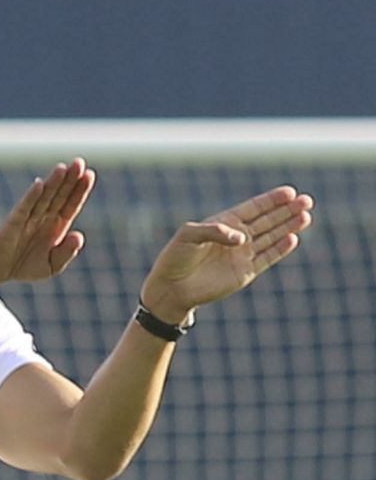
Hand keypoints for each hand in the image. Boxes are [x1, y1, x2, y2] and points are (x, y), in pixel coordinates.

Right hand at [0, 161, 95, 288]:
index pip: (70, 204)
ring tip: (63, 168)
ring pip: (43, 197)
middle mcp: (43, 217)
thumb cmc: (24, 266)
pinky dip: (31, 196)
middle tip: (79, 162)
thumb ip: (66, 252)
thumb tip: (79, 235)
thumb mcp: (52, 266)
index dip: (79, 190)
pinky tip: (39, 185)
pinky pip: (23, 207)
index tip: (90, 175)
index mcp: (56, 225)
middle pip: (59, 195)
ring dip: (52, 182)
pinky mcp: (12, 223)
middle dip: (69, 179)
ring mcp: (28, 218)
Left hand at [140, 187, 312, 322]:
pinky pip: (267, 258)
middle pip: (268, 220)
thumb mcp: (189, 235)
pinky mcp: (245, 272)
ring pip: (272, 237)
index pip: (254, 208)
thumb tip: (242, 238)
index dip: (272, 200)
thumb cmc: (176, 257)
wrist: (172, 287)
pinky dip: (280, 249)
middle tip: (307, 201)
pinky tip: (293, 238)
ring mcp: (243, 254)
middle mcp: (238, 236)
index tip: (290, 192)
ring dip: (289, 227)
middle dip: (287, 210)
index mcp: (225, 222)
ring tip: (306, 216)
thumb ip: (214, 231)